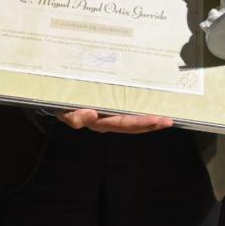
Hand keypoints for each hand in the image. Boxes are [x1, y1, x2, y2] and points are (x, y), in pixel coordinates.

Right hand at [56, 109, 172, 133]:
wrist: (55, 100)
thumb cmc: (61, 106)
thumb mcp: (64, 112)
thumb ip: (75, 117)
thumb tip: (92, 113)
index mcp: (99, 122)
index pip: (124, 123)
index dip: (140, 122)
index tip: (156, 120)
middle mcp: (107, 121)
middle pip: (133, 126)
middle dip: (151, 124)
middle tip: (169, 121)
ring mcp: (109, 116)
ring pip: (132, 122)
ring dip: (149, 121)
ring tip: (165, 119)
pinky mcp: (109, 108)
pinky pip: (127, 113)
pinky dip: (140, 113)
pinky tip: (149, 110)